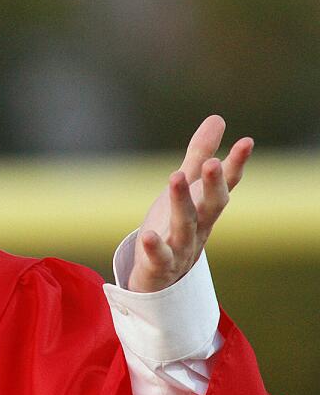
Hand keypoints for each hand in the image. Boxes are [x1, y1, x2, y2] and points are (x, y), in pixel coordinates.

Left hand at [129, 115, 251, 292]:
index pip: (225, 184)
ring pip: (185, 225)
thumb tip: (218, 118)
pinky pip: (160, 257)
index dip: (236, 164)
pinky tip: (148, 236)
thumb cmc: (175, 225)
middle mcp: (200, 227)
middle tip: (212, 163)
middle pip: (211, 205)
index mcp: (206, 207)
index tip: (246, 141)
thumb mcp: (186, 187)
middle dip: (213, 184)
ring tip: (174, 177)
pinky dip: (156, 248)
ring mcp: (182, 247)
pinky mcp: (160, 265)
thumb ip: (199, 155)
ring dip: (181, 203)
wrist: (161, 276)